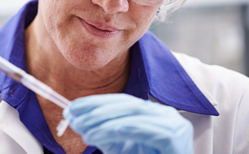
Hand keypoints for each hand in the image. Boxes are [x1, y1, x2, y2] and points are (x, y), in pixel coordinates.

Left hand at [63, 94, 192, 153]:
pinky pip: (150, 131)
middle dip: (97, 110)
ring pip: (135, 116)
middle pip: (127, 105)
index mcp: (151, 113)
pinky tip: (112, 131)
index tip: (72, 107)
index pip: (121, 102)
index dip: (96, 102)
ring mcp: (174, 126)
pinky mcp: (176, 140)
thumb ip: (104, 133)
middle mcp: (164, 115)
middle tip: (73, 118)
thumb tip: (77, 120)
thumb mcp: (120, 147)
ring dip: (106, 123)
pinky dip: (129, 129)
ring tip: (86, 132)